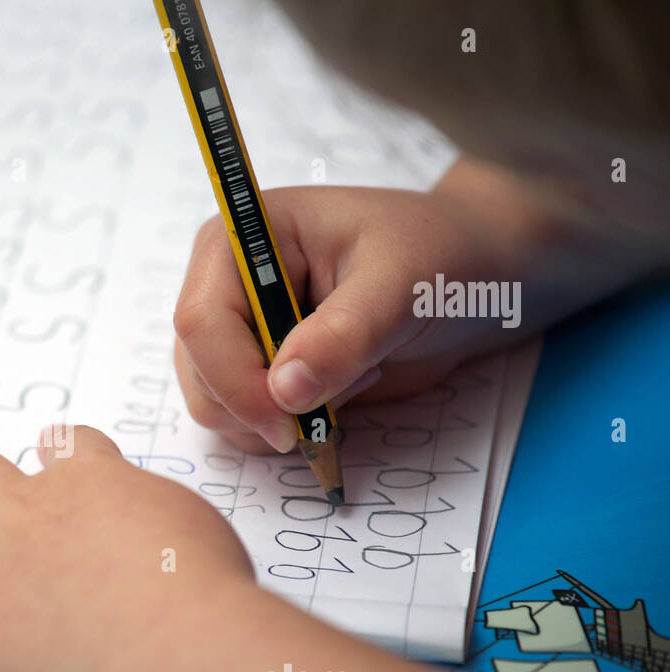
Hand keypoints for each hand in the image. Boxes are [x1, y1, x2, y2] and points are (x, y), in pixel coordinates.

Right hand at [174, 159, 560, 454]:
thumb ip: (343, 337)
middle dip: (260, 406)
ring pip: (214, 404)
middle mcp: (225, 284)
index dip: (234, 379)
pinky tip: (342, 390)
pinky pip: (243, 421)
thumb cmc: (441, 255)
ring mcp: (239, 330)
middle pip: (199, 370)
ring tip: (352, 378)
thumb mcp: (402, 286)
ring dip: (279, 419)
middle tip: (340, 397)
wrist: (475, 273)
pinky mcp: (260, 368)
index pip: (200, 320)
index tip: (288, 421)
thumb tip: (282, 392)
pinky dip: (288, 428)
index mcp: (241, 238)